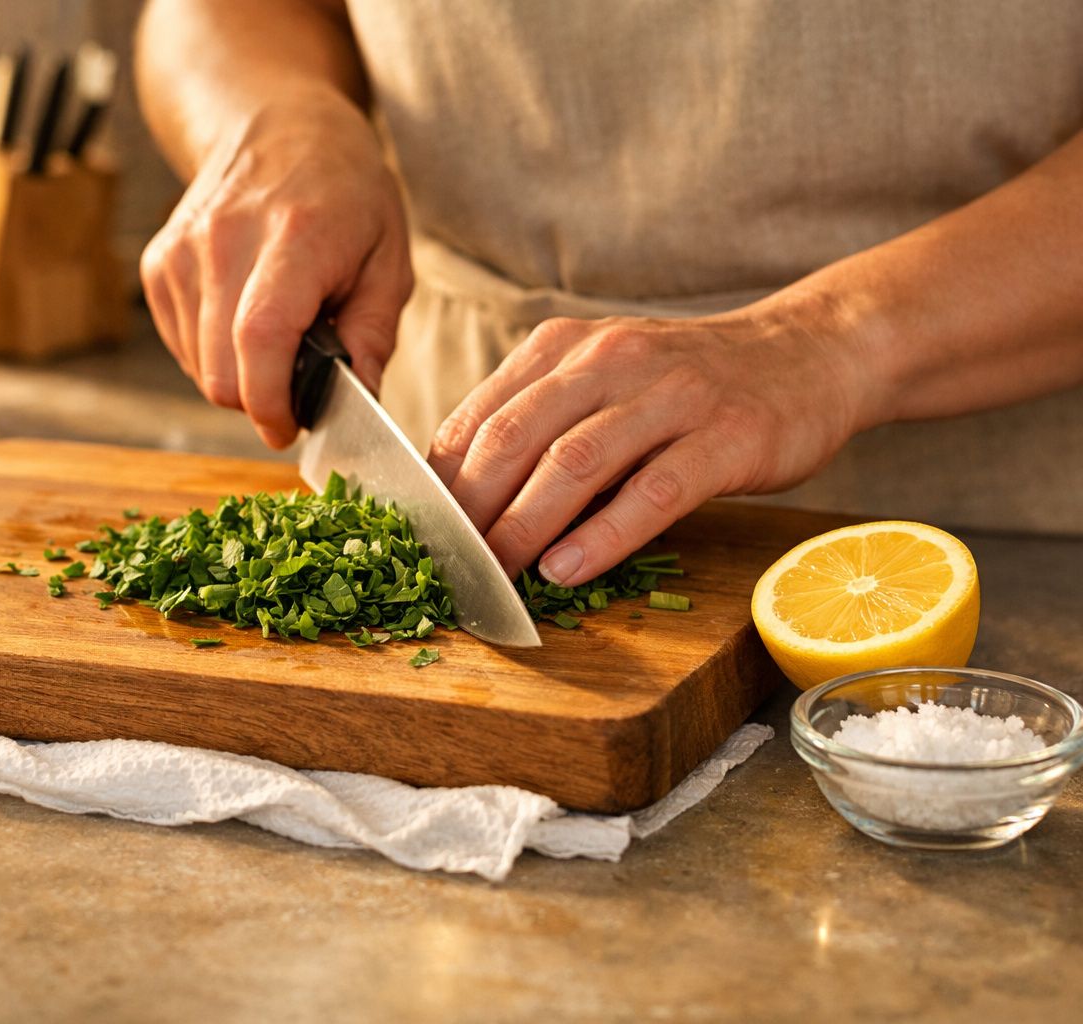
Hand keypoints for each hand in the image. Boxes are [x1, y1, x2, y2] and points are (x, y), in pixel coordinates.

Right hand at [141, 90, 412, 448]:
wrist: (274, 123)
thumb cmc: (344, 193)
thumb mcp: (388, 258)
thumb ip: (373, 337)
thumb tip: (357, 401)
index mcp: (295, 235)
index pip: (261, 337)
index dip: (272, 402)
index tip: (291, 427)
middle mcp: (226, 240)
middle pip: (223, 371)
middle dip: (261, 401)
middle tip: (300, 386)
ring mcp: (182, 251)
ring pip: (200, 369)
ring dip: (241, 377)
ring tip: (278, 336)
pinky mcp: (157, 264)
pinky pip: (182, 348)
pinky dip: (215, 355)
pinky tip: (244, 320)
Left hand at [427, 299, 880, 584]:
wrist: (810, 353)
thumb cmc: (688, 386)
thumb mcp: (603, 382)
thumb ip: (539, 424)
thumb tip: (463, 500)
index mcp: (564, 347)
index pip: (479, 416)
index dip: (440, 481)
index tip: (418, 534)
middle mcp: (610, 359)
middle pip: (514, 437)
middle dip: (470, 509)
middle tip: (449, 566)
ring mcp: (671, 396)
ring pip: (574, 463)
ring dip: (524, 527)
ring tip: (496, 576)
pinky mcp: (727, 437)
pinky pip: (652, 490)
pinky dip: (603, 535)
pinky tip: (568, 569)